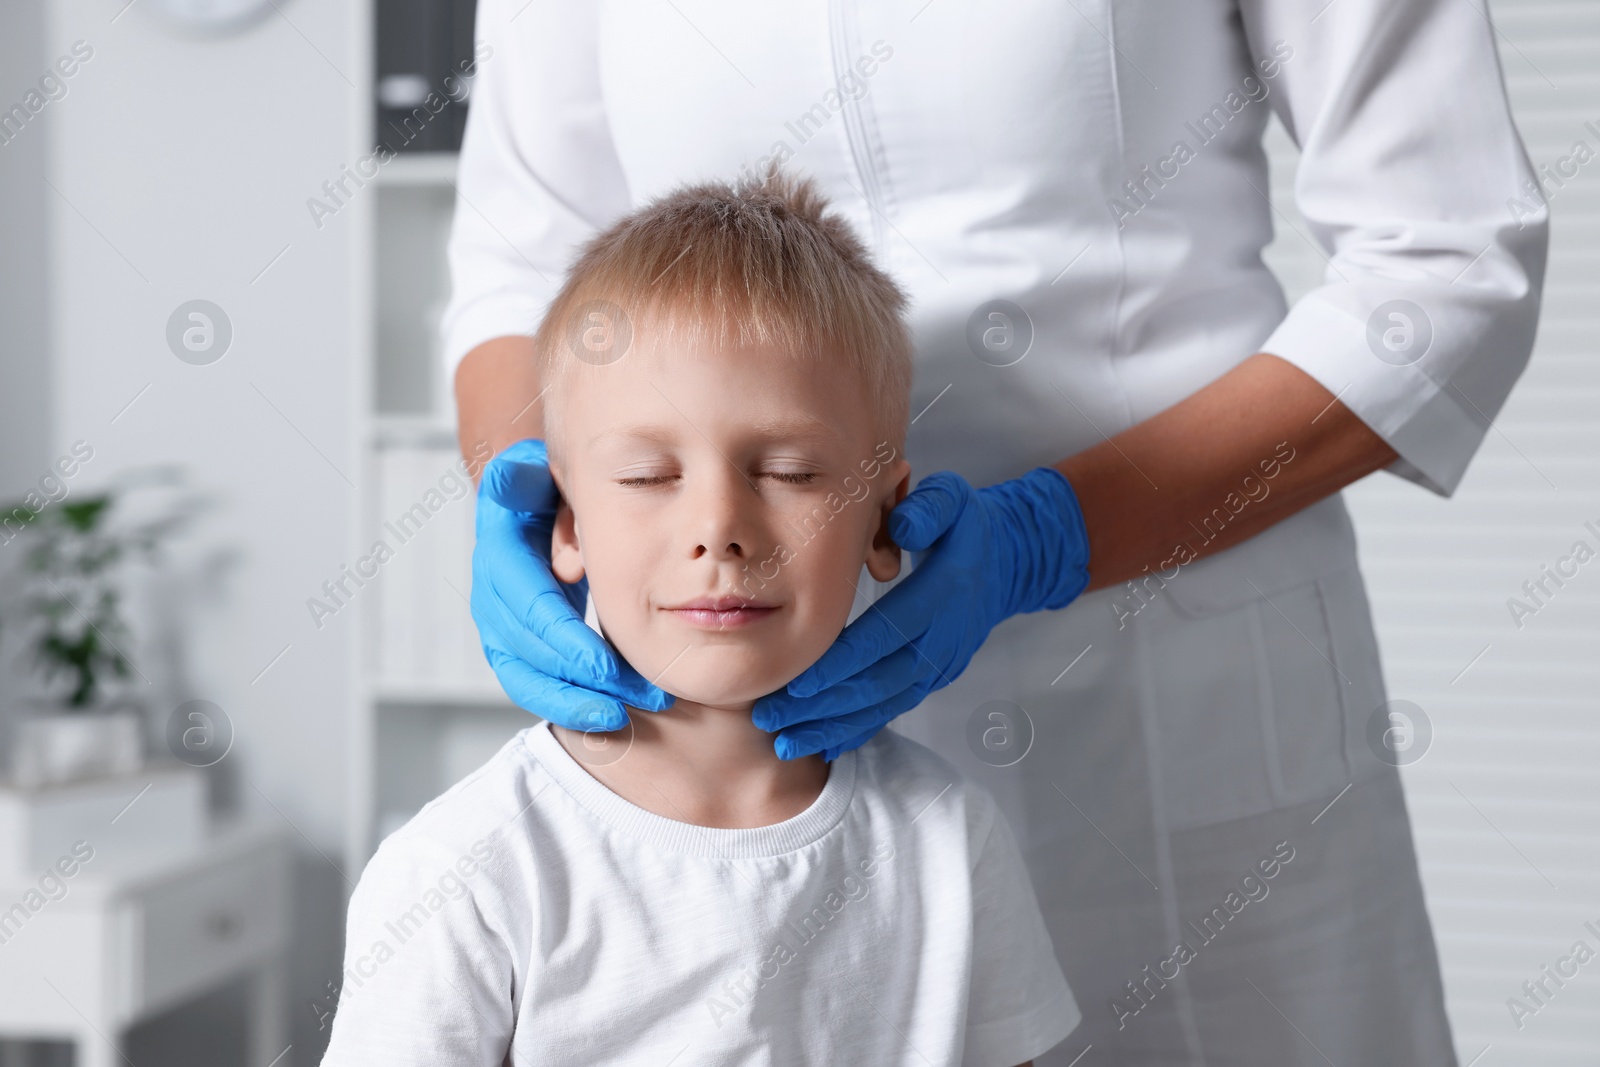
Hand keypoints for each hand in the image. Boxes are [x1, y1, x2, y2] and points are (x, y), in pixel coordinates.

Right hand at [470, 439, 673, 730]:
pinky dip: (563, 704)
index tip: (607, 667)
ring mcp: (498, 619)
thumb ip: (533, 477)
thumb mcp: (541, 469)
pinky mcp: (513, 641)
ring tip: (622, 718)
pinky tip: (606, 718)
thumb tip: (508, 482)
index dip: (565, 638)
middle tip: (635, 696)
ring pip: (524, 674)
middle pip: (528, 648)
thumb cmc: (550, 481)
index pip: (529, 603)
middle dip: (580, 678)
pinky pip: (529, 683)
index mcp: (501, 546)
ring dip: (572, 701)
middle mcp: (491, 588)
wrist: (536, 499)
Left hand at [752, 467, 1089, 760]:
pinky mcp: (936, 677)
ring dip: (836, 725)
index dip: (843, 661)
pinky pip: (896, 708)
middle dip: (824, 704)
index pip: (888, 633)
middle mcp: (945, 636)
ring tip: (786, 741)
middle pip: (881, 680)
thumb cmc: (965, 524)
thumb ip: (928, 508)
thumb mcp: (953, 498)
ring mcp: (942, 663)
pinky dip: (860, 729)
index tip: (797, 682)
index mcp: (944, 592)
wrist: (1006, 561)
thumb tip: (902, 528)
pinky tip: (822, 743)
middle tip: (772, 717)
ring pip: (887, 703)